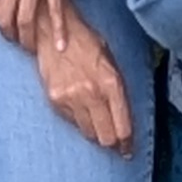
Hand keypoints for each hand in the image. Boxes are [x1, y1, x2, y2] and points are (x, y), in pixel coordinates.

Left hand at [0, 0, 95, 54]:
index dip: (0, 23)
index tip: (8, 31)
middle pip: (4, 17)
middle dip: (11, 36)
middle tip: (20, 45)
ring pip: (25, 18)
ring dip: (29, 38)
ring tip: (35, 49)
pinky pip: (54, 9)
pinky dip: (58, 29)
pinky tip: (60, 44)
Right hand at [32, 7, 134, 152]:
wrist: (53, 32)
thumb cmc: (86, 42)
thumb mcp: (111, 60)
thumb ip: (118, 89)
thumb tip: (124, 118)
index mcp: (111, 82)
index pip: (123, 126)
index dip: (127, 143)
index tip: (128, 150)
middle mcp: (92, 94)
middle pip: (106, 137)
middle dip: (113, 143)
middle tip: (116, 144)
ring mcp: (72, 98)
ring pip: (89, 134)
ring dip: (96, 134)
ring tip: (99, 127)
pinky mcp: (55, 100)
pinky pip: (72, 122)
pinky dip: (80, 122)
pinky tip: (82, 111)